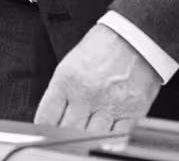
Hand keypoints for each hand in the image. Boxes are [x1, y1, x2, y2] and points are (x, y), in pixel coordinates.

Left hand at [34, 24, 161, 133]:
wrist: (134, 36)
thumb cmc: (103, 45)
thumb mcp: (72, 62)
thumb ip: (62, 92)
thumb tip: (53, 119)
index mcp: (67, 78)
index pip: (47, 118)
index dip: (45, 129)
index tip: (47, 132)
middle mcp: (86, 93)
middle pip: (67, 132)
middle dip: (64, 136)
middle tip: (67, 134)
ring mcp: (109, 104)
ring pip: (91, 139)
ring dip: (86, 140)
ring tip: (85, 135)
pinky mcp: (131, 112)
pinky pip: (116, 139)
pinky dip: (108, 143)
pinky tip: (103, 139)